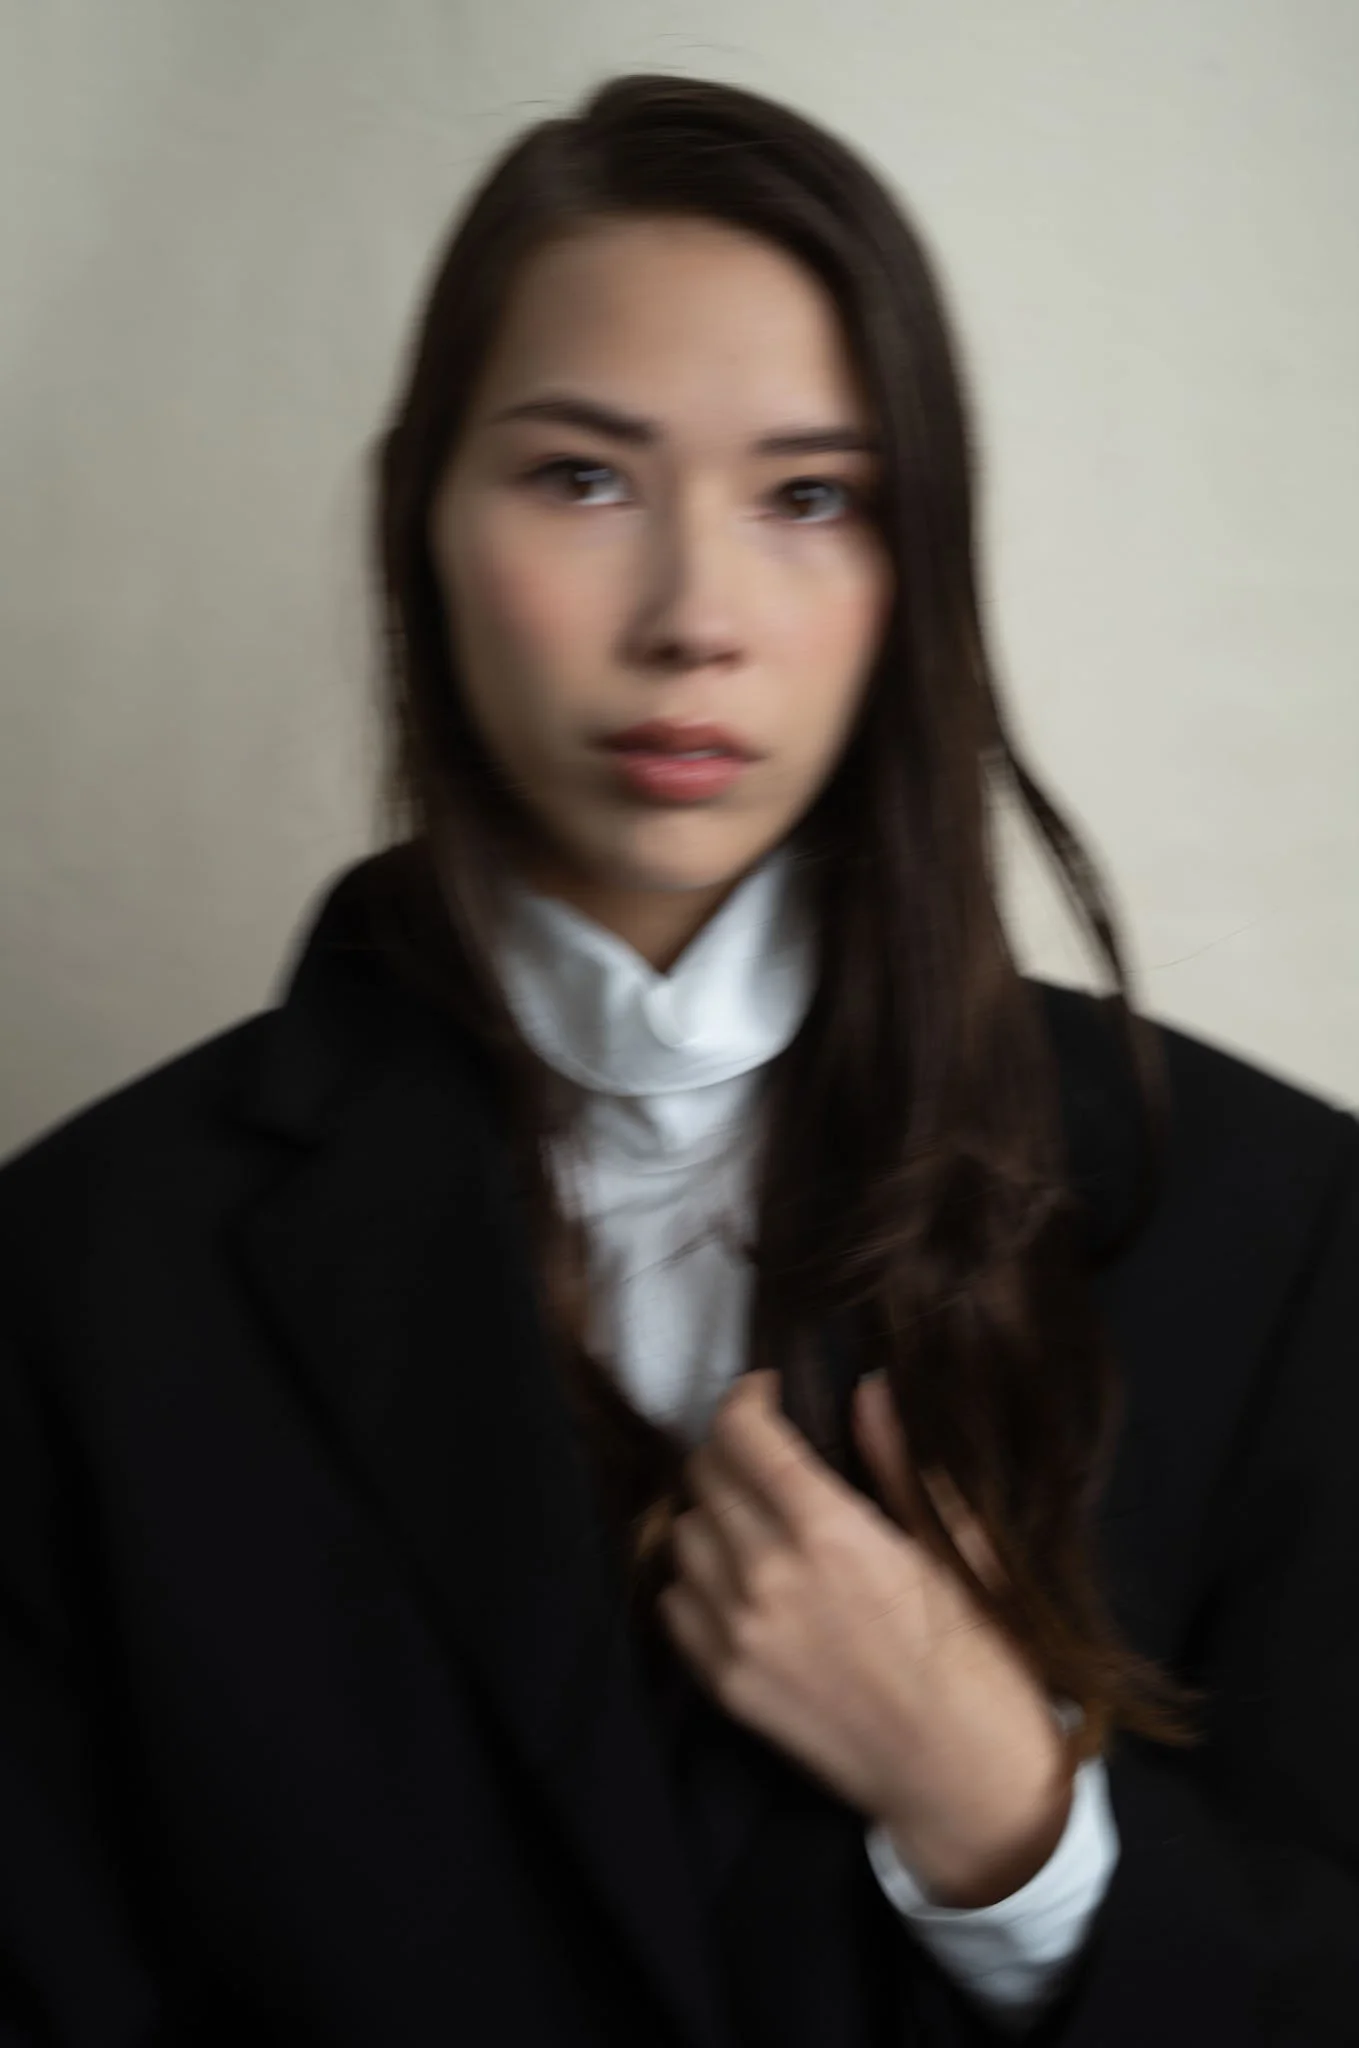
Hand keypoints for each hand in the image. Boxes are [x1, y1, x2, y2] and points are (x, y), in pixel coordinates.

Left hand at [656, 1369, 1076, 1905]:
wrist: (965, 1780)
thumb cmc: (979, 1658)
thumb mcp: (954, 1547)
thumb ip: (898, 1462)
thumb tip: (870, 1388)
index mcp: (830, 1533)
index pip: (743, 1435)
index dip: (745, 1398)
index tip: (764, 1393)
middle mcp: (769, 1578)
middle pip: (704, 1477)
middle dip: (732, 1451)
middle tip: (765, 1457)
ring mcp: (739, 1636)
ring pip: (682, 1536)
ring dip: (712, 1515)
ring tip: (754, 1521)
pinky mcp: (725, 1687)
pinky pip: (675, 1605)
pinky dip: (696, 1581)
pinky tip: (739, 1583)